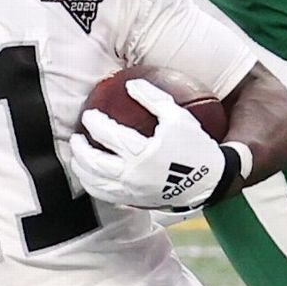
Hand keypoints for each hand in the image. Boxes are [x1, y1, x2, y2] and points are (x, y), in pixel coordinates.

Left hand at [69, 79, 225, 209]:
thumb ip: (153, 98)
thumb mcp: (177, 117)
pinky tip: (92, 177)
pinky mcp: (135, 201)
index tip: (88, 115)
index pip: (108, 135)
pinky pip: (106, 196)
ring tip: (77, 158)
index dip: (94, 123)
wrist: (210, 181)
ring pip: (96, 183)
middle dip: (80, 150)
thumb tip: (131, 84)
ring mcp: (132, 190)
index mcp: (142, 152)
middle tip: (76, 138)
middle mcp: (133, 174)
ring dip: (82, 170)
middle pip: (94, 163)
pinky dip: (94, 186)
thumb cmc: (194, 146)